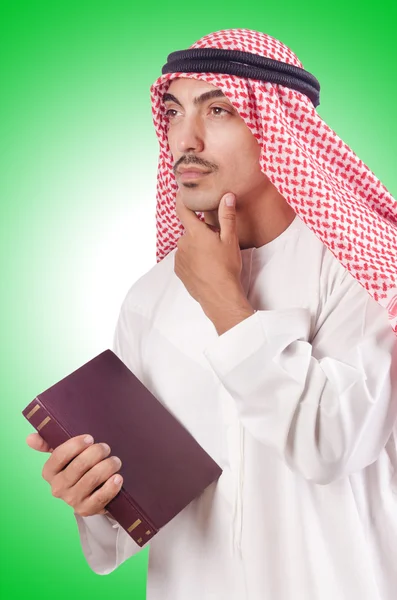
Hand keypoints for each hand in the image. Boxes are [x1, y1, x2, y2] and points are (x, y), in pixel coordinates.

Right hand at [26, 433, 122, 516]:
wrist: (91, 492)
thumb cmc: (78, 466)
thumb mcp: (64, 454)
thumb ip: (47, 443)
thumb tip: (30, 438)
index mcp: (49, 472)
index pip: (59, 456)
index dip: (76, 445)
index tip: (90, 438)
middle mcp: (58, 488)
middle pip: (79, 466)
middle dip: (96, 453)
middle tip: (106, 447)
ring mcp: (72, 500)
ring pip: (92, 479)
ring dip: (107, 467)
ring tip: (115, 461)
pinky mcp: (87, 510)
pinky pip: (101, 497)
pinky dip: (111, 486)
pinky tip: (118, 477)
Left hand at [174, 191, 247, 316]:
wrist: (218, 295)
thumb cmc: (226, 267)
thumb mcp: (230, 240)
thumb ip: (227, 216)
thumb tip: (227, 196)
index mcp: (195, 232)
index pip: (183, 209)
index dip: (181, 198)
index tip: (182, 191)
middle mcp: (183, 243)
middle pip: (191, 230)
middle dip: (202, 233)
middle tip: (217, 243)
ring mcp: (179, 257)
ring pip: (188, 245)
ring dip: (197, 247)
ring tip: (212, 259)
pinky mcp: (178, 270)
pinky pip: (185, 258)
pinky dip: (193, 259)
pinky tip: (205, 267)